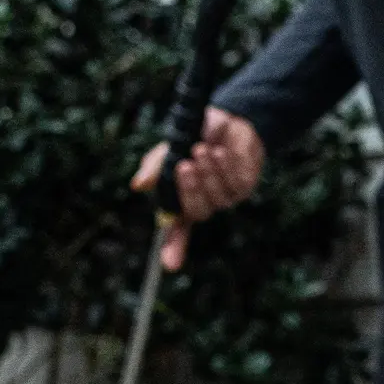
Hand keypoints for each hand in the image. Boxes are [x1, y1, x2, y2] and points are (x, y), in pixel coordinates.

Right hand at [131, 107, 265, 270]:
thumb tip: (139, 186)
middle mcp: (204, 202)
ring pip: (217, 198)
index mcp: (182, 197)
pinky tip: (221, 152)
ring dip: (209, 173)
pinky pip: (234, 185)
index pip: (177, 230)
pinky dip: (225, 168)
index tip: (170, 265)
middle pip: (197, 212)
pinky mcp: (244, 187)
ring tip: (202, 148)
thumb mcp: (172, 146)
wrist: (227, 117)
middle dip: (190, 190)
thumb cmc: (196, 133)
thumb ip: (158, 166)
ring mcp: (225, 197)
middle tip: (183, 165)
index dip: (174, 248)